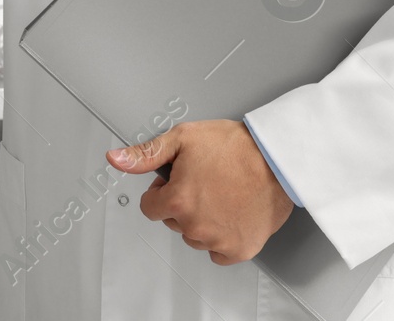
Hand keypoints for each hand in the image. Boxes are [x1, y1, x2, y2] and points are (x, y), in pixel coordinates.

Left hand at [107, 120, 294, 264]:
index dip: (161, 191)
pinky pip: (218, 253)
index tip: (176, 181)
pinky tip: (230, 215)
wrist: (278, 159)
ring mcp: (219, 240)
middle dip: (182, 204)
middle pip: (173, 222)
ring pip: (195, 237)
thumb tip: (115, 159)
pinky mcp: (241, 249)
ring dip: (201, 221)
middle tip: (205, 183)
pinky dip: (221, 238)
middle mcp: (196, 225)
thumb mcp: (182, 139)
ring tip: (221, 195)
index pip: (150, 207)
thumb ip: (146, 155)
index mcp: (178, 200)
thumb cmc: (235, 147)